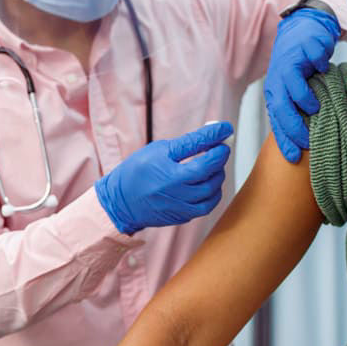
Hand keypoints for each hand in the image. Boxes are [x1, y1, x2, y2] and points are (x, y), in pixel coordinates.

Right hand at [94, 122, 233, 234]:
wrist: (121, 202)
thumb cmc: (137, 172)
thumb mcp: (158, 151)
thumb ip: (187, 144)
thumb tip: (213, 133)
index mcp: (167, 171)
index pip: (198, 150)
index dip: (215, 137)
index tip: (226, 128)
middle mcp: (175, 191)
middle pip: (210, 172)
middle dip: (219, 156)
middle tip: (219, 146)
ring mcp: (180, 207)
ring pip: (212, 190)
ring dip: (218, 174)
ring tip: (211, 164)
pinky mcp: (183, 217)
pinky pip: (207, 205)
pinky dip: (213, 192)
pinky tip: (208, 182)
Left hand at [264, 8, 340, 162]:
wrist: (303, 29)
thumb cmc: (300, 65)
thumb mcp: (294, 89)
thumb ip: (297, 110)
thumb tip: (306, 141)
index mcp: (275, 91)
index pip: (276, 120)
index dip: (284, 140)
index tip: (293, 158)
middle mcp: (278, 79)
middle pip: (281, 106)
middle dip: (293, 127)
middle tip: (308, 141)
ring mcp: (291, 62)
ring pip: (293, 85)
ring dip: (304, 99)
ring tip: (316, 108)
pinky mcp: (306, 48)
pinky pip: (314, 62)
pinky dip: (321, 68)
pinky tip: (325, 70)